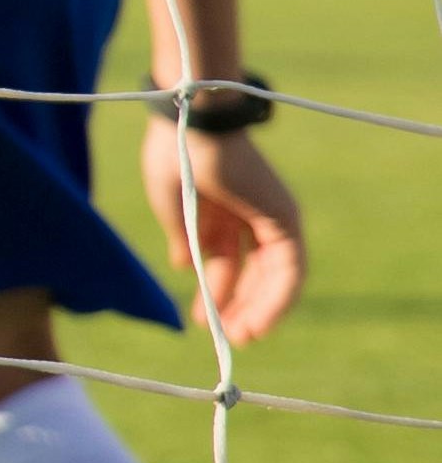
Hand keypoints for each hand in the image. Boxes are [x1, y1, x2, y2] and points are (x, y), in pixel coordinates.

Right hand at [140, 119, 304, 345]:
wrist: (192, 126)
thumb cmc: (175, 156)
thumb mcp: (175, 209)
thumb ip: (185, 238)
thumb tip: (184, 266)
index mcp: (223, 210)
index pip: (227, 261)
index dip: (216, 292)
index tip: (202, 319)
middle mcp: (252, 216)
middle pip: (252, 272)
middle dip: (238, 305)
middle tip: (224, 335)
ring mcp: (273, 218)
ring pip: (274, 277)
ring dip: (259, 309)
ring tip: (241, 336)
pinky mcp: (285, 221)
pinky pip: (289, 271)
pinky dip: (277, 299)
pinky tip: (259, 321)